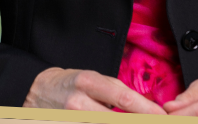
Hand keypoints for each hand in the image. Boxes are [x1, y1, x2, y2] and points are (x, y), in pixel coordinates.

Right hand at [24, 67, 166, 113]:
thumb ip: (115, 91)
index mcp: (88, 82)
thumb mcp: (92, 79)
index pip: (124, 98)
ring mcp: (71, 119)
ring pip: (105, 123)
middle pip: (116, 119)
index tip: (162, 116)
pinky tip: (116, 121)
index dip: (147, 110)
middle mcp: (78, 102)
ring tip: (136, 120)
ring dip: (125, 123)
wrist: (35, 91)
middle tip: (157, 121)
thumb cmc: (69, 84)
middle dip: (138, 121)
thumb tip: (144, 106)